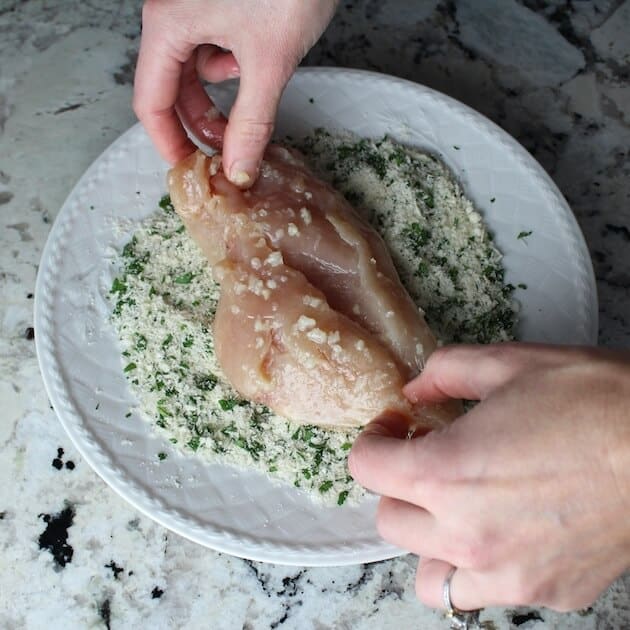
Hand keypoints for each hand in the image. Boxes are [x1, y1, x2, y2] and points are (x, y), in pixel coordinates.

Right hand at [134, 0, 336, 184]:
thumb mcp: (269, 62)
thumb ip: (251, 122)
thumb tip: (238, 167)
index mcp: (168, 25)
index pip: (151, 101)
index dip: (168, 142)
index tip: (188, 169)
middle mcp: (173, 14)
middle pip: (171, 87)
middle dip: (200, 122)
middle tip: (227, 153)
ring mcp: (195, 7)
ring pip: (196, 70)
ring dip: (221, 96)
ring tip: (251, 96)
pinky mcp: (219, 4)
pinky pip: (215, 49)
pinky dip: (234, 67)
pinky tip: (257, 62)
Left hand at [349, 343, 629, 611]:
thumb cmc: (594, 401)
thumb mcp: (509, 363)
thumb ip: (445, 372)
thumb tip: (413, 391)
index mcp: (446, 473)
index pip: (366, 468)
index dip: (373, 439)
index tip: (394, 427)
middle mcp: (467, 534)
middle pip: (389, 520)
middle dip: (397, 484)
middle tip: (426, 456)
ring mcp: (506, 573)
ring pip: (427, 575)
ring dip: (428, 537)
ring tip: (456, 504)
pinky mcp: (545, 593)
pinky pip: (482, 592)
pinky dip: (474, 569)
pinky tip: (500, 531)